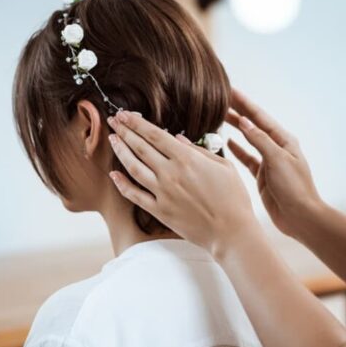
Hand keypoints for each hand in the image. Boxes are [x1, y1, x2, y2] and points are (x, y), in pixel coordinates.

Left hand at [106, 111, 260, 255]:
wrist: (231, 231)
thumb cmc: (234, 198)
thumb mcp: (224, 166)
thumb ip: (199, 150)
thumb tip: (178, 138)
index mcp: (187, 159)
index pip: (155, 134)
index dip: (137, 123)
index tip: (125, 115)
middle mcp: (171, 173)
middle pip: (141, 147)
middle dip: (125, 131)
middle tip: (113, 120)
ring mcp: (163, 192)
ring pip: (133, 167)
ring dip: (120, 151)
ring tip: (112, 139)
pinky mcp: (160, 211)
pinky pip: (135, 195)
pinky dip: (122, 184)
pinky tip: (113, 174)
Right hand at [225, 88, 322, 236]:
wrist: (300, 217)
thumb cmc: (294, 187)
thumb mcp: (277, 160)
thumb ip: (259, 140)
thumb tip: (244, 121)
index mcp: (283, 140)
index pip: (260, 117)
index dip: (244, 103)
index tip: (230, 90)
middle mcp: (276, 148)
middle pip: (253, 125)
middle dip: (238, 111)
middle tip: (219, 99)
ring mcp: (269, 161)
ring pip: (249, 140)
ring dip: (236, 128)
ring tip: (219, 117)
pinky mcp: (262, 175)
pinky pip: (247, 158)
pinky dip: (237, 150)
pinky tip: (227, 143)